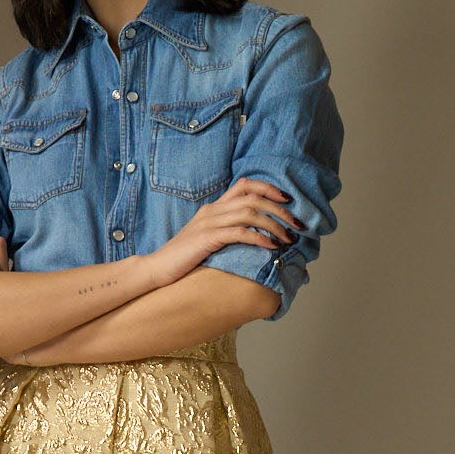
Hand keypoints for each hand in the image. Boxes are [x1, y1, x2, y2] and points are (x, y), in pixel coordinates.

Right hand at [141, 178, 302, 287]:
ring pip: (249, 212)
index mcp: (214, 207)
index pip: (245, 185)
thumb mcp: (207, 239)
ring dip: (274, 225)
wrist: (157, 268)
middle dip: (280, 210)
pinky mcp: (206, 238)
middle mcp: (212, 210)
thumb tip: (254, 236)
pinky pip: (239, 232)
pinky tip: (271, 246)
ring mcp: (208, 223)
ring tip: (289, 238)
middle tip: (298, 224)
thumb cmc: (183, 258)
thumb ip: (226, 231)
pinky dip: (259, 238)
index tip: (288, 199)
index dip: (269, 188)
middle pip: (253, 198)